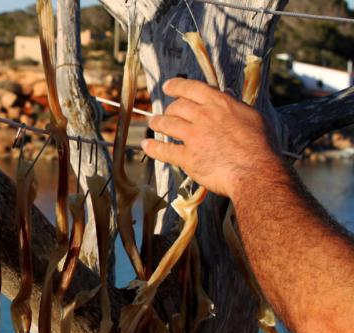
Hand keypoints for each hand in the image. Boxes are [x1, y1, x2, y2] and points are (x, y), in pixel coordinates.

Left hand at [141, 78, 280, 200]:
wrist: (256, 171)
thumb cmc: (261, 146)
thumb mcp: (253, 117)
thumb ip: (235, 105)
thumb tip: (226, 93)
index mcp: (220, 104)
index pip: (192, 88)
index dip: (176, 86)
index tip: (168, 86)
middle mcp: (203, 116)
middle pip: (177, 107)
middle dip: (169, 108)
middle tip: (166, 112)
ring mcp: (193, 137)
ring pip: (167, 124)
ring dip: (157, 123)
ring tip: (152, 123)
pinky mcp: (187, 157)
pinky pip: (164, 150)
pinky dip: (153, 147)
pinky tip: (146, 145)